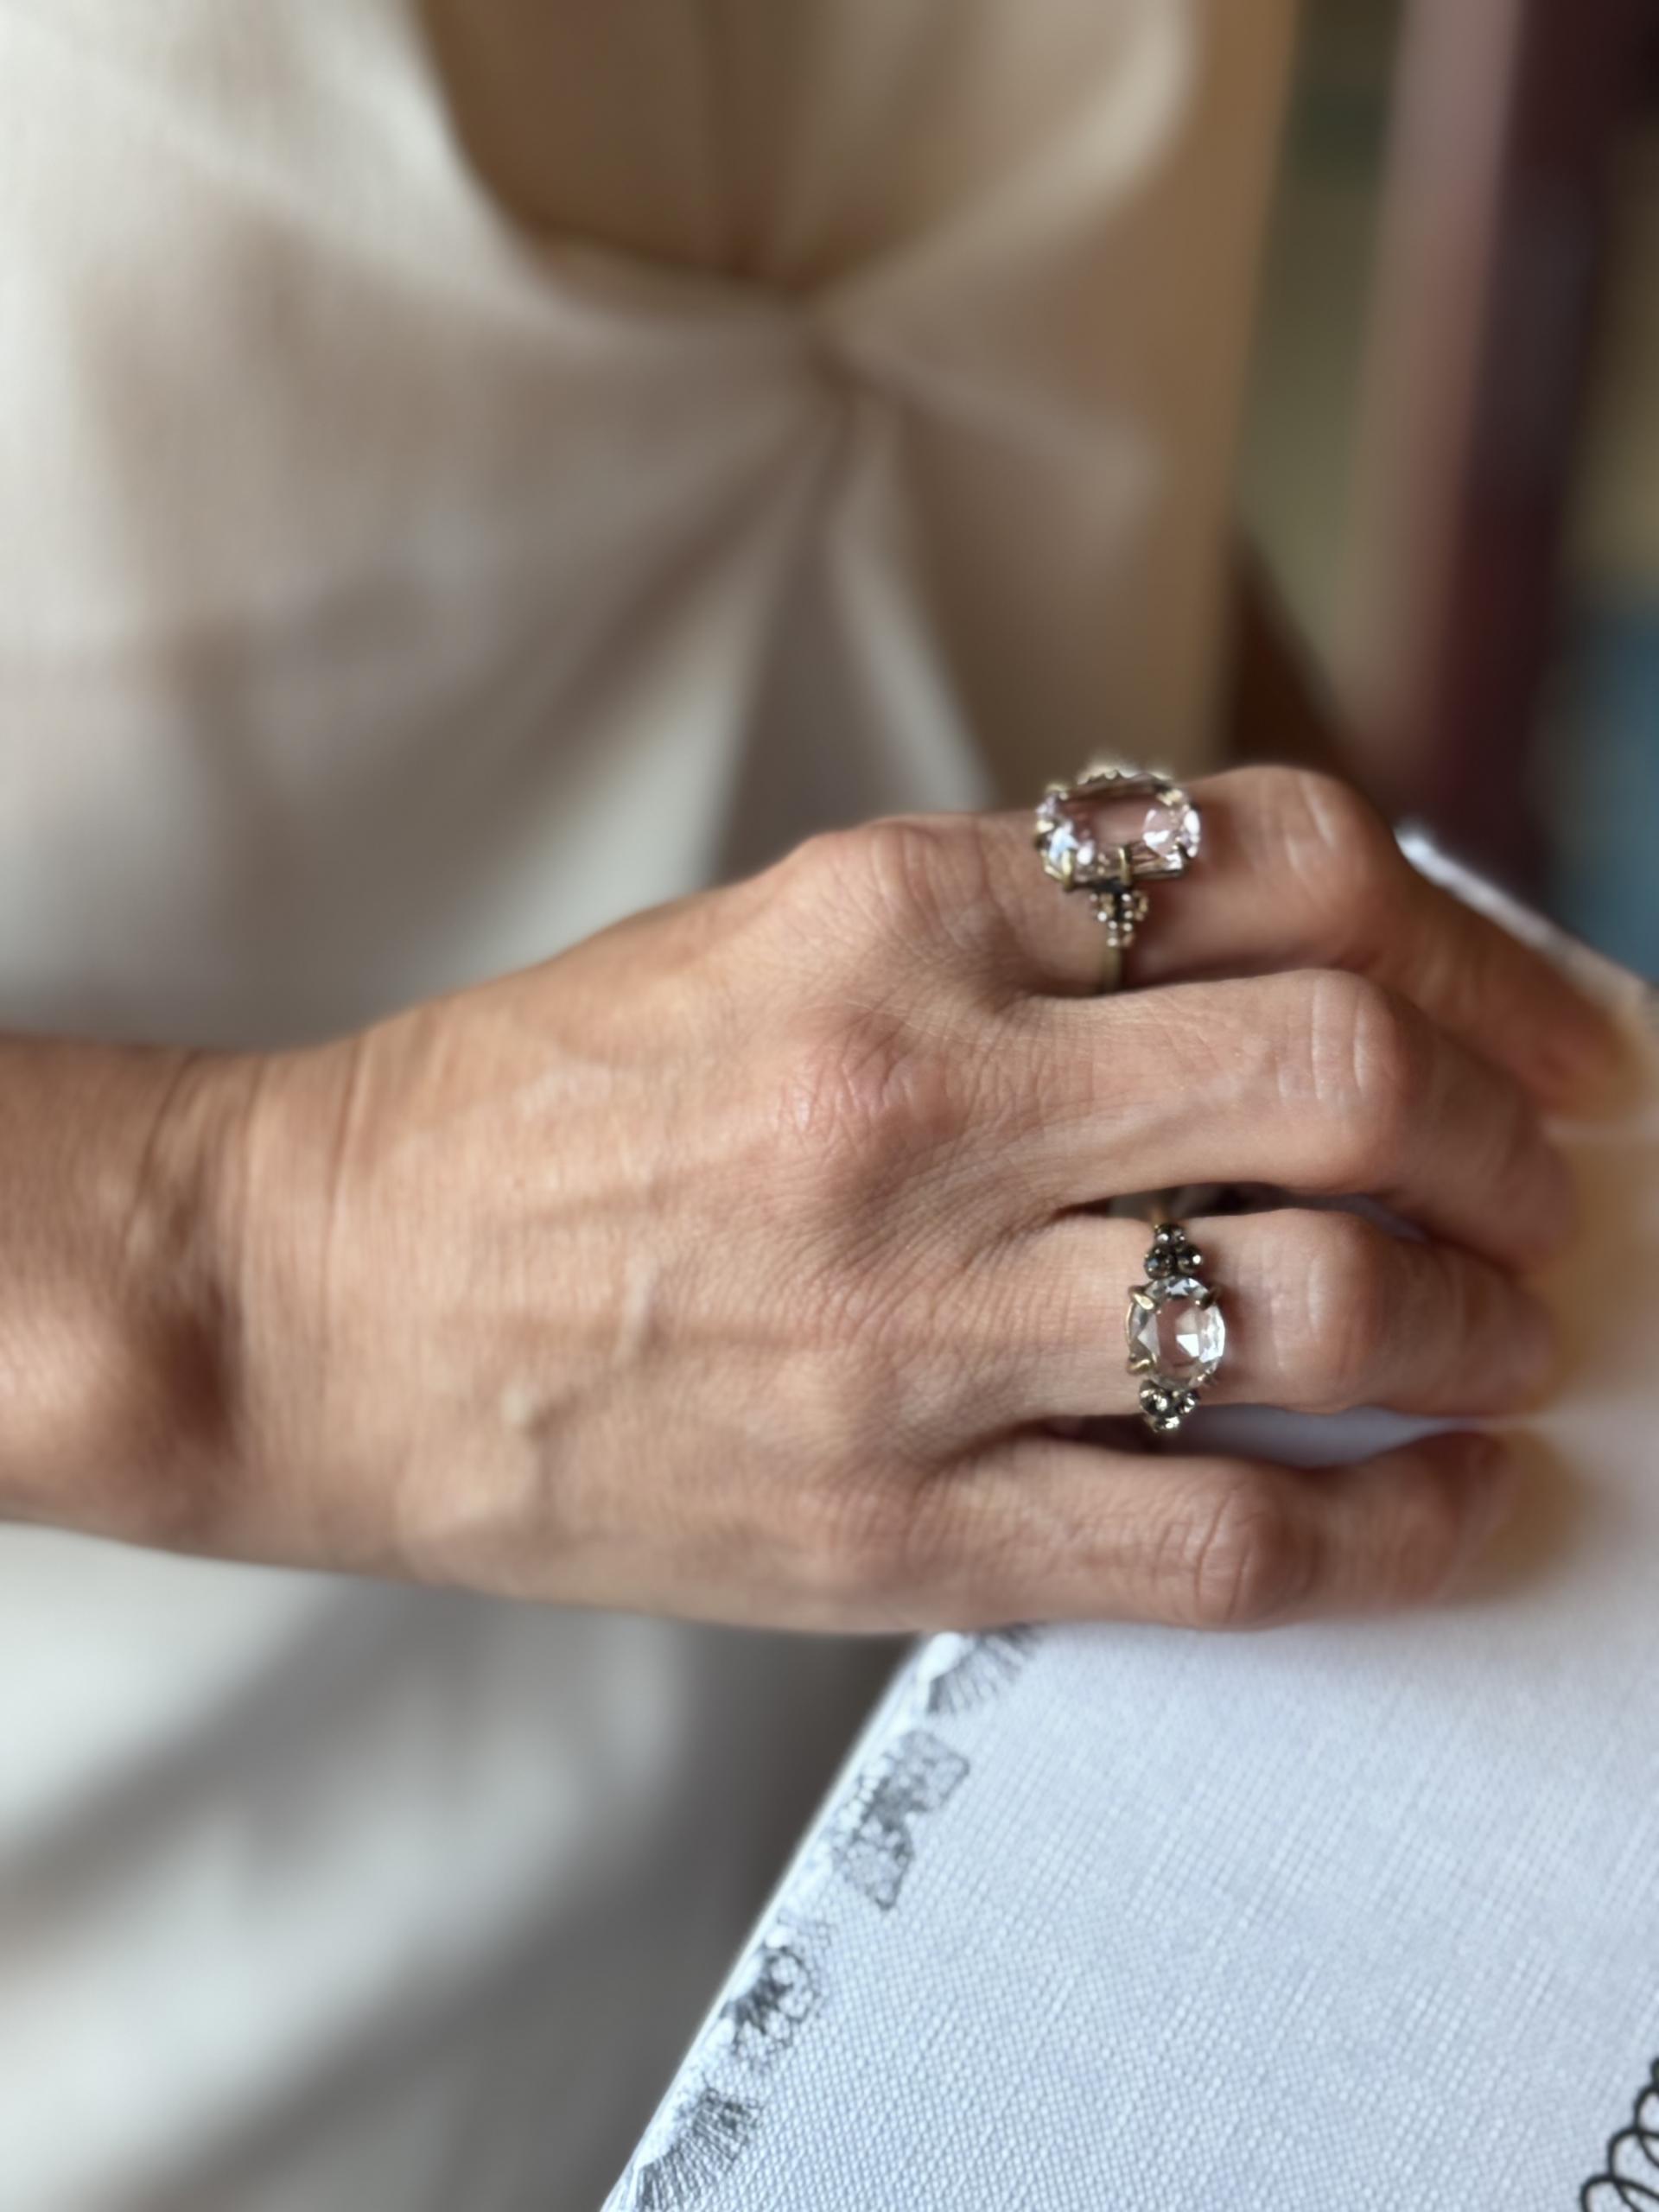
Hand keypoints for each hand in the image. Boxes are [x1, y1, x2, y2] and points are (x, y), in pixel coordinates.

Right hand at [203, 769, 1618, 1631]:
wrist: (315, 1298)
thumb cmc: (532, 1110)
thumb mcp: (767, 933)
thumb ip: (1010, 936)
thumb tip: (1275, 965)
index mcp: (889, 912)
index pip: (1284, 862)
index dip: (1471, 940)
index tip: (1535, 1022)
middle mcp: (920, 1099)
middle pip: (1344, 1068)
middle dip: (1508, 1128)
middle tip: (1548, 1174)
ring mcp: (912, 1324)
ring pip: (1320, 1301)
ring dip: (1477, 1321)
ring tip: (1507, 1336)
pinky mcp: (891, 1521)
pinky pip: (1219, 1538)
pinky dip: (1391, 1532)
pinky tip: (1454, 1506)